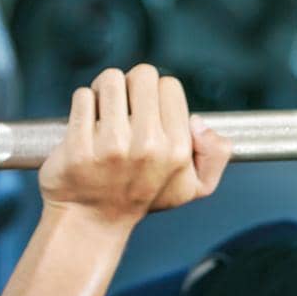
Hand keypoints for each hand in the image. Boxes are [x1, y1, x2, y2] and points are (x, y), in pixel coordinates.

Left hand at [39, 65, 232, 224]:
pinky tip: (87, 125)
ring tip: (106, 113)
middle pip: (142, 75)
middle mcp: (148, 146)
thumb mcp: (196, 186)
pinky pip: (83, 97)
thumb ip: (217, 153)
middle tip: (125, 107)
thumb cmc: (145, 195)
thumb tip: (198, 122)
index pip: (169, 85)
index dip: (158, 95)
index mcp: (178, 149)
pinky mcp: (79, 146)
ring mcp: (111, 146)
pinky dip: (84, 104)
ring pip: (110, 80)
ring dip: (106, 91)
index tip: (149, 114)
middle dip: (132, 85)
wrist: (94, 220)